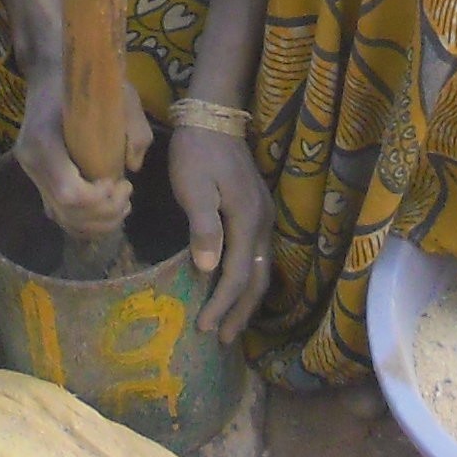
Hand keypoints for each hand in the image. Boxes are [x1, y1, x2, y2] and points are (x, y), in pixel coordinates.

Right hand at [14, 50, 147, 249]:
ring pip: (60, 217)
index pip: (69, 192)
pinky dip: (83, 221)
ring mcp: (31, 172)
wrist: (49, 71)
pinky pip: (57, 212)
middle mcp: (31, 161)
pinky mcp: (36, 178)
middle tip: (127, 194)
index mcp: (44, 140)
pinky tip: (105, 210)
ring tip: (121, 205)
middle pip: (66, 211)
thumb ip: (134, 129)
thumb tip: (133, 167)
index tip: (122, 183)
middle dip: (103, 214)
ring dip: (95, 223)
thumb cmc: (86, 80)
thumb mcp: (120, 93)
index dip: (99, 200)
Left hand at [168, 122, 274, 342]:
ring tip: (231, 324)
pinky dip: (247, 279)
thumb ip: (203, 228)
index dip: (222, 303)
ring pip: (260, 269)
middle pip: (257, 279)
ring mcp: (262, 217)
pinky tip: (235, 288)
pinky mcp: (255, 212)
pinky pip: (256, 256)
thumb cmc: (197, 152)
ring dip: (246, 299)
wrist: (212, 117)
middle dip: (240, 311)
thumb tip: (207, 269)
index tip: (204, 327)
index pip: (238, 274)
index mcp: (246, 219)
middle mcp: (261, 222)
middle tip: (223, 339)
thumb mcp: (194, 186)